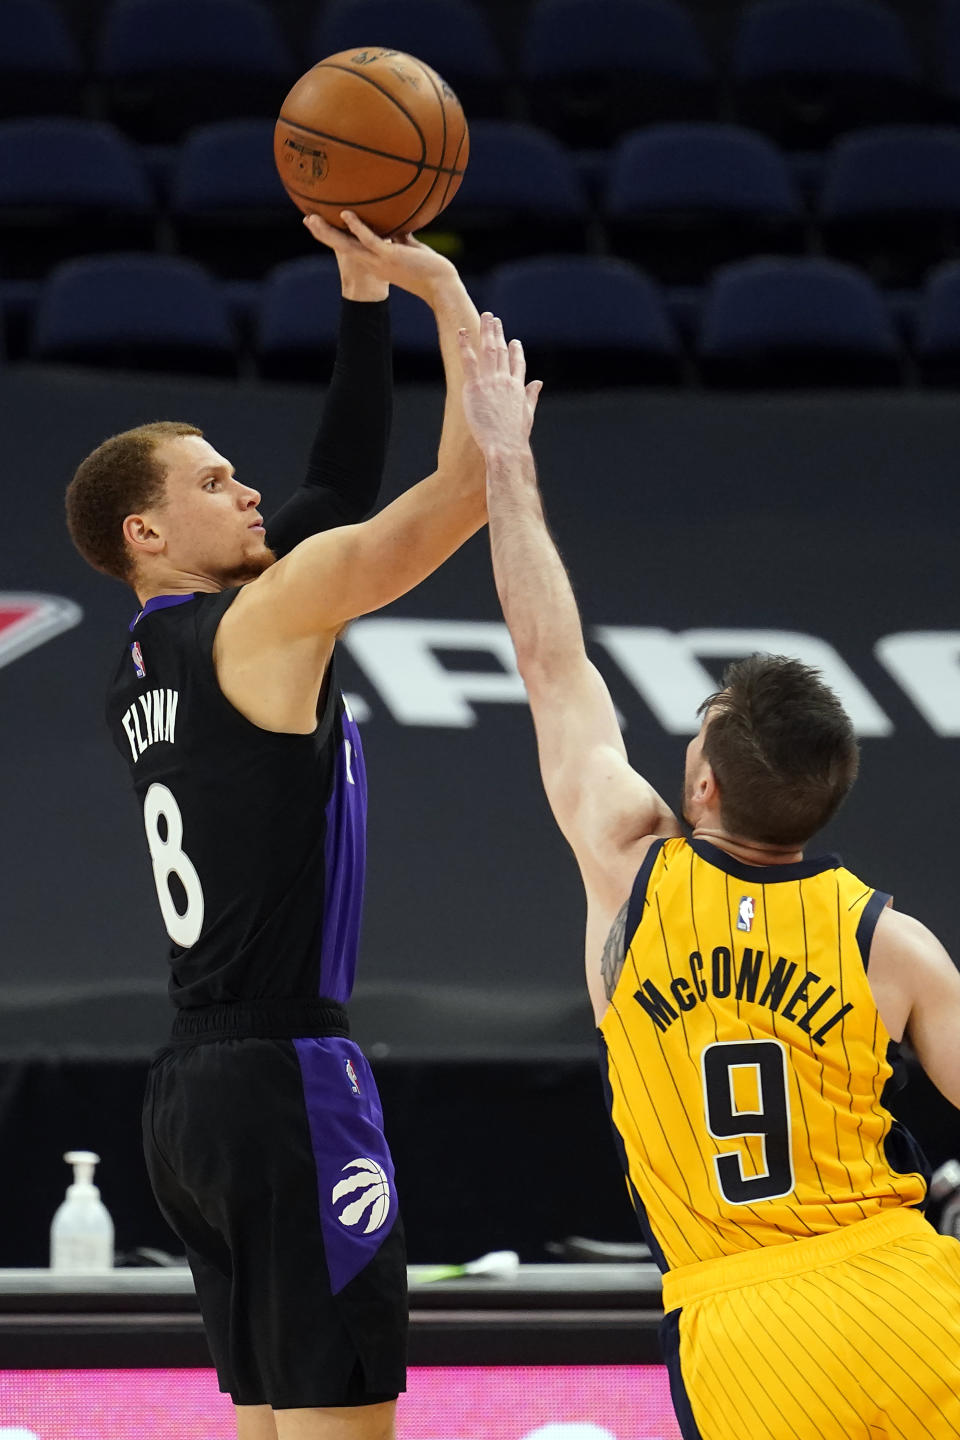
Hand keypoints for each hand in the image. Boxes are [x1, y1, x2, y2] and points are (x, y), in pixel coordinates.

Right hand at [303, 210, 458, 305]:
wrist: (441, 286)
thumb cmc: (429, 269)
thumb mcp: (410, 249)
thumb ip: (400, 236)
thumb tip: (399, 222)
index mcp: (375, 262)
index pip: (350, 248)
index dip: (334, 237)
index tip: (321, 225)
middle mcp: (373, 263)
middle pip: (341, 246)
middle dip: (323, 234)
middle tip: (306, 220)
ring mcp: (379, 260)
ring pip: (347, 244)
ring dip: (328, 232)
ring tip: (312, 218)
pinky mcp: (389, 256)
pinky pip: (369, 239)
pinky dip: (356, 226)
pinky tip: (346, 214)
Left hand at [458, 312, 541, 454]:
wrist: (505, 446)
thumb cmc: (515, 437)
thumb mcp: (527, 414)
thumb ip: (531, 396)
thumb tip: (539, 383)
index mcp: (518, 388)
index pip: (518, 364)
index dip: (516, 351)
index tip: (514, 341)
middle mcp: (506, 380)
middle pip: (502, 351)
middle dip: (498, 333)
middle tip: (494, 319)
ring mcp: (491, 382)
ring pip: (488, 350)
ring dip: (486, 332)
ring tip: (484, 317)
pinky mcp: (476, 387)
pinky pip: (469, 361)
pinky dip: (465, 345)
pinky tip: (462, 332)